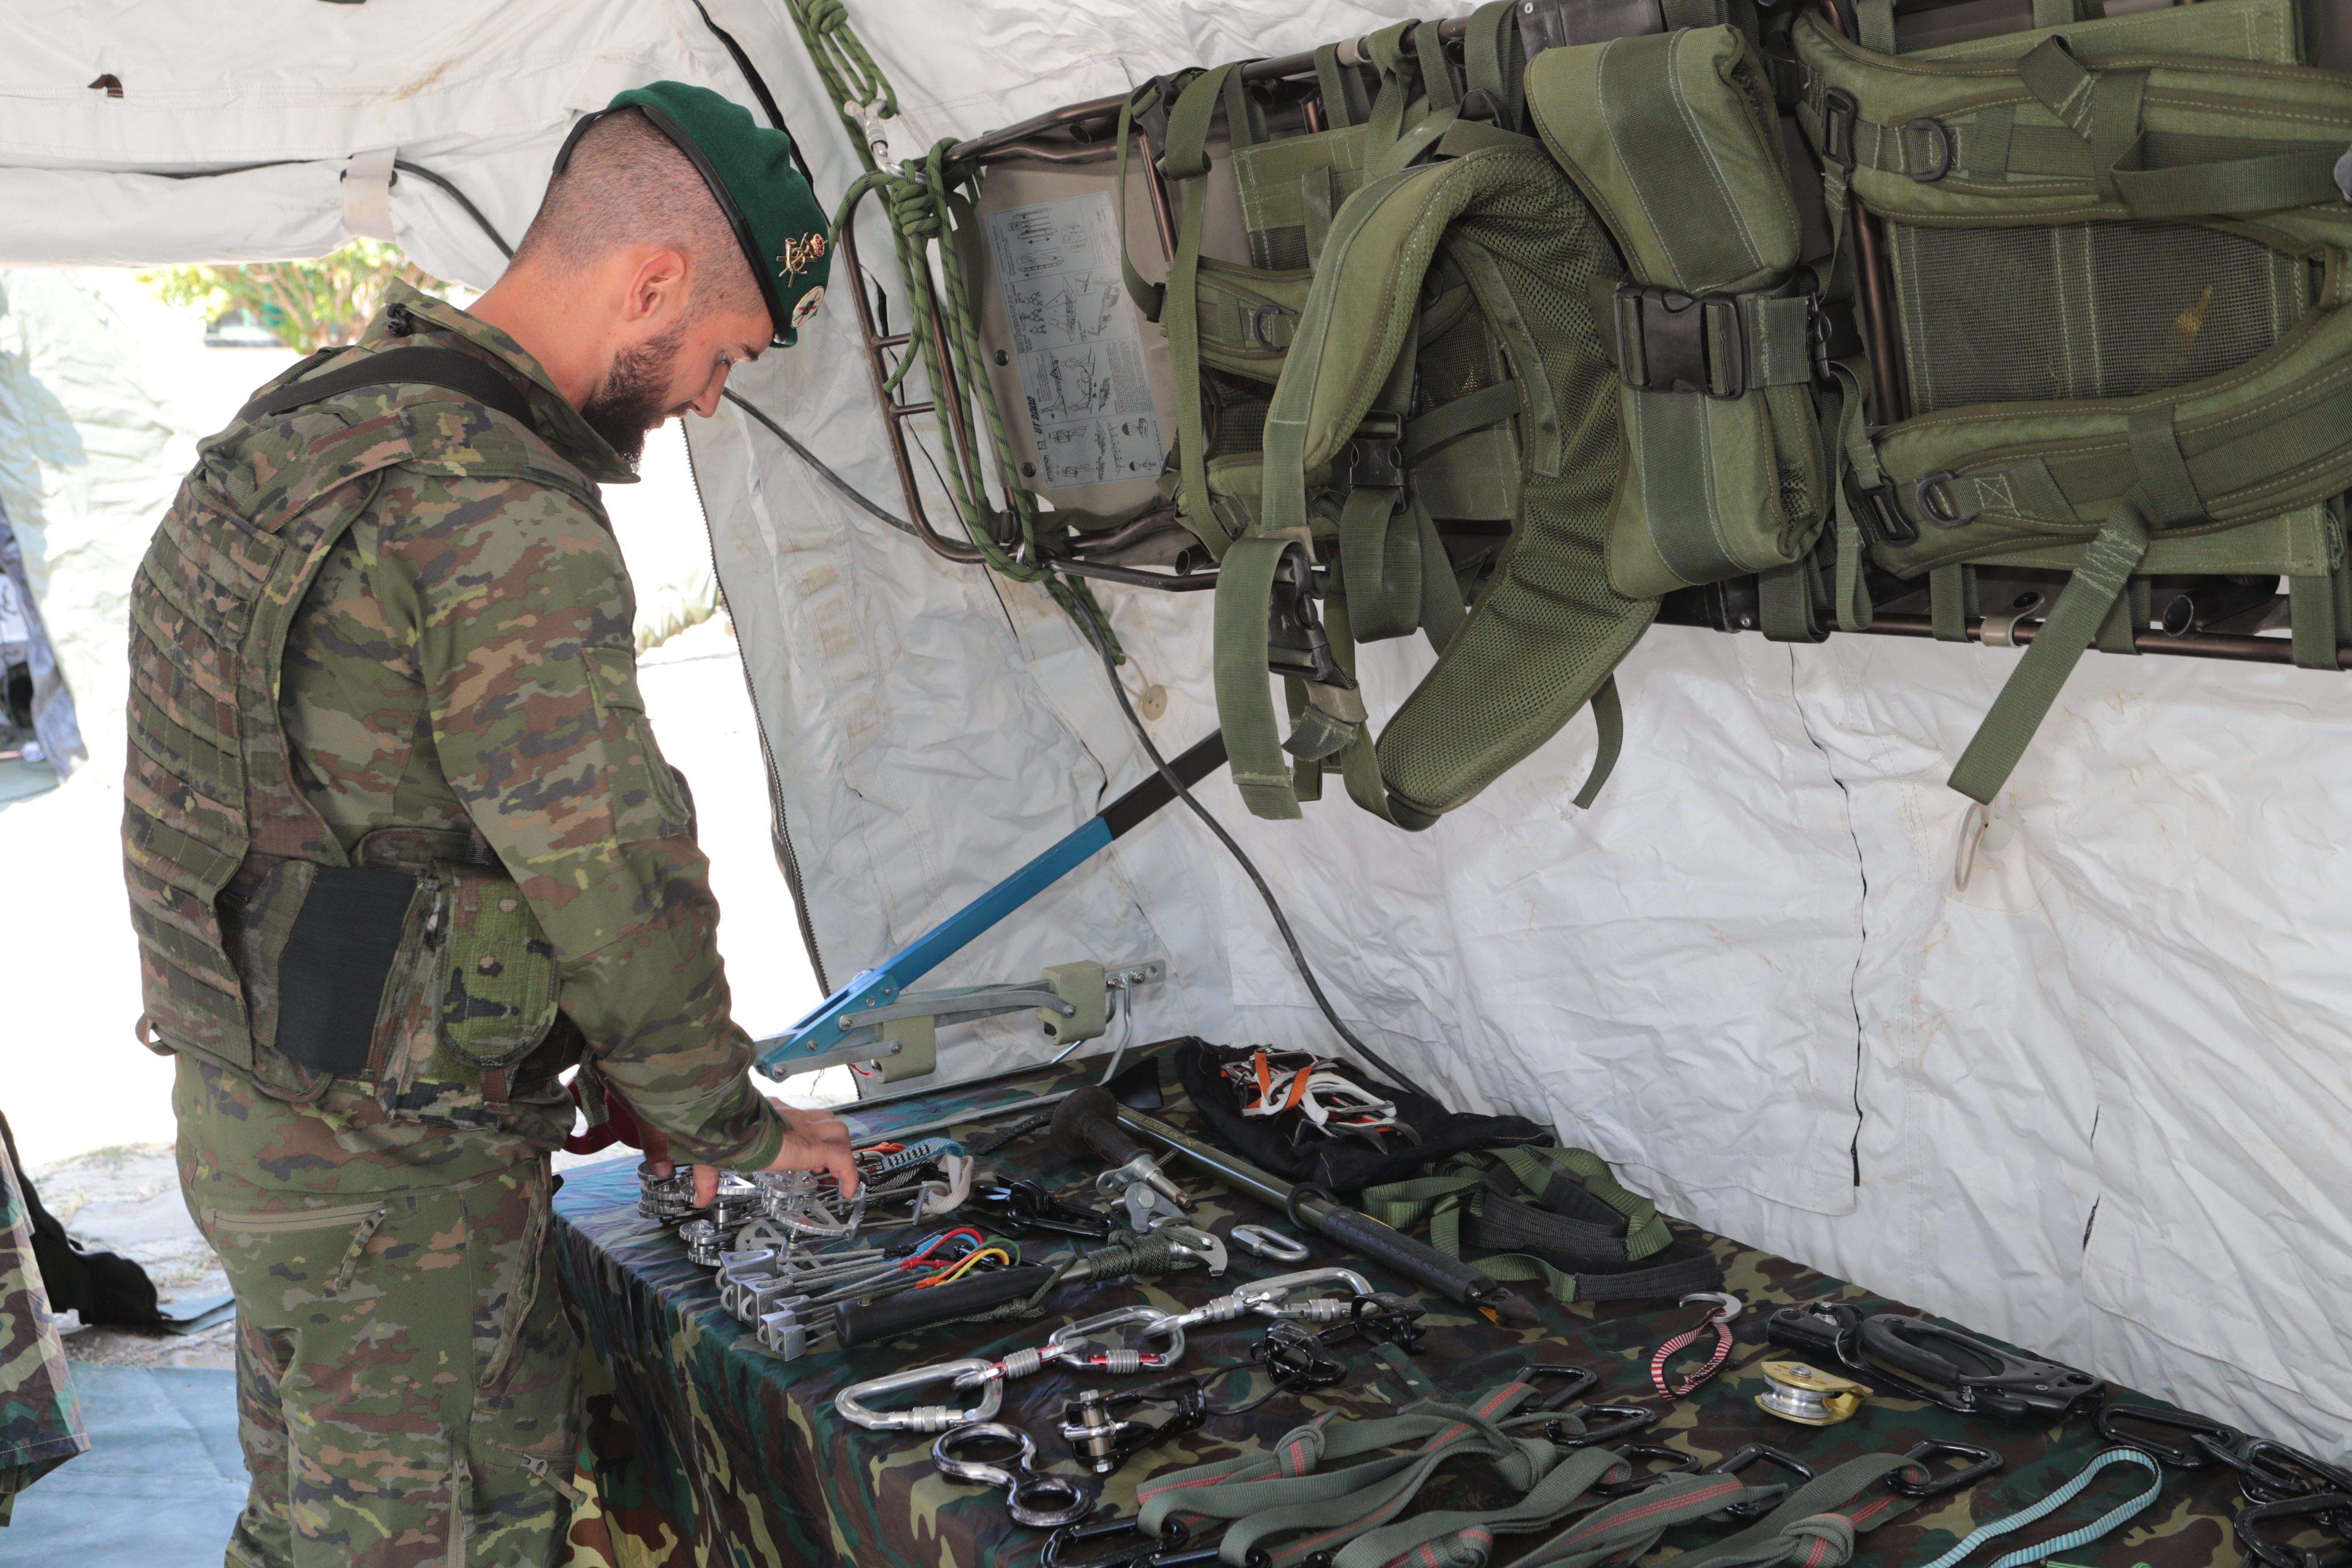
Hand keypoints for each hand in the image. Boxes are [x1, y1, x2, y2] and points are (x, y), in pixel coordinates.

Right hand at [645, 1097, 859, 1206]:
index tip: (805, 1152)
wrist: (729, 1123)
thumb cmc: (720, 1132)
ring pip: (837, 1133)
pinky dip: (848, 1174)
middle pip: (824, 1121)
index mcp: (773, 1116)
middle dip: (828, 1139)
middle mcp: (794, 1118)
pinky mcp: (813, 1146)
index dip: (806, 1133)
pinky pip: (842, 1159)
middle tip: (822, 1162)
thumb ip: (708, 1177)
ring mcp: (807, 1130)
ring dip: (840, 1151)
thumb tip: (699, 1198)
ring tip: (834, 1172)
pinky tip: (848, 1189)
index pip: (798, 1118)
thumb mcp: (715, 1155)